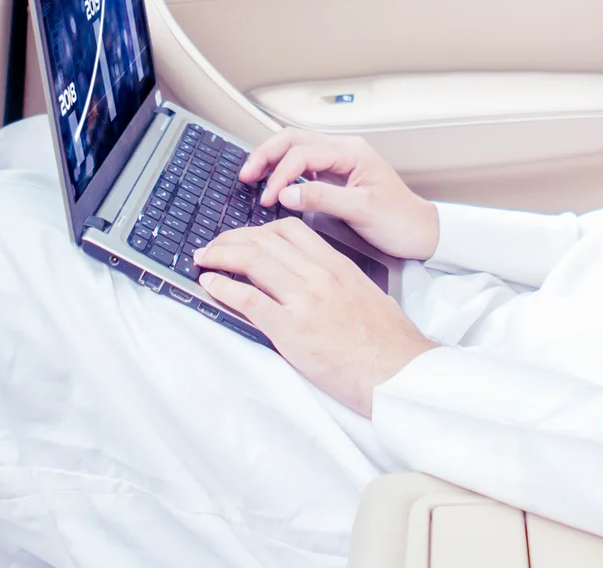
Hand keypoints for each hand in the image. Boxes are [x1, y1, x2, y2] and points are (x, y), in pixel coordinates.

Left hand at [196, 219, 436, 415]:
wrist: (399, 373)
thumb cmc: (387, 342)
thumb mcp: (364, 294)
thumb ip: (336, 281)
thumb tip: (310, 282)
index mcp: (337, 265)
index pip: (289, 229)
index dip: (257, 229)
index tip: (242, 237)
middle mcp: (319, 275)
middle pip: (264, 240)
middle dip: (230, 239)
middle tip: (212, 247)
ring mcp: (305, 301)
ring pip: (252, 260)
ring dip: (220, 256)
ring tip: (203, 260)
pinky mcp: (292, 330)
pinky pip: (249, 299)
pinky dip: (223, 288)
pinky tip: (210, 284)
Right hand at [239, 128, 439, 260]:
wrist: (421, 232)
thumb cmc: (400, 221)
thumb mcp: (361, 210)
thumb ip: (322, 199)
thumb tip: (286, 193)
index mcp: (352, 153)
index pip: (303, 153)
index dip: (280, 174)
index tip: (268, 198)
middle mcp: (345, 150)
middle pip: (294, 139)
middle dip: (267, 154)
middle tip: (246, 175)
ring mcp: (340, 161)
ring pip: (297, 148)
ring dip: (273, 159)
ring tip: (252, 176)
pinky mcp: (337, 175)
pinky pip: (304, 164)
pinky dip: (284, 170)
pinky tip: (274, 184)